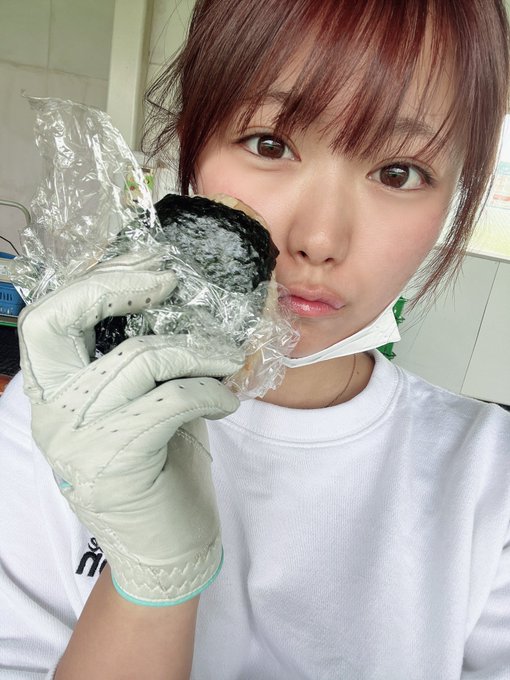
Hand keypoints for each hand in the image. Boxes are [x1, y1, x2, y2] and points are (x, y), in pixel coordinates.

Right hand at [18, 252, 242, 604]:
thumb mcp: (143, 404)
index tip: (148, 266)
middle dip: (117, 288)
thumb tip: (178, 300)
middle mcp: (51, 413)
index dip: (94, 282)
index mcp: (53, 393)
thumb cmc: (158, 470)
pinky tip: (226, 401)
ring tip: (229, 359)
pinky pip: (169, 400)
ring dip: (198, 351)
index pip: (45, 319)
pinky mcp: (114, 463)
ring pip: (137, 359)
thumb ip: (144, 359)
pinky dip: (208, 391)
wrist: (165, 549)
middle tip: (169, 281)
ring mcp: (74, 440)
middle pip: (58, 322)